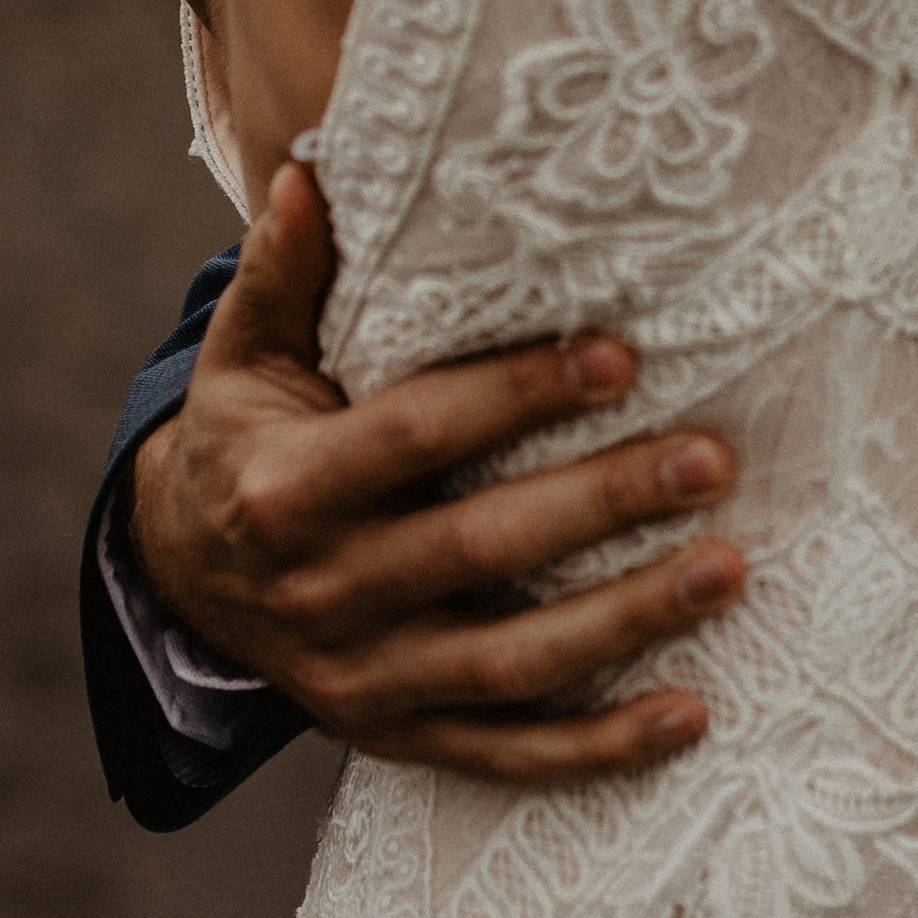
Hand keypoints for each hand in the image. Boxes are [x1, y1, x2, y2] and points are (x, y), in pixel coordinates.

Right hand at [125, 160, 744, 782]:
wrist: (188, 578)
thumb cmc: (249, 434)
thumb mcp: (245, 354)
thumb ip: (283, 269)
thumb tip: (313, 165)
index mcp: (285, 489)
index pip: (418, 437)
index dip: (516, 398)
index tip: (620, 356)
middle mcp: (324, 594)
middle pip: (481, 549)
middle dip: (603, 503)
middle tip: (711, 458)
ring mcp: (363, 681)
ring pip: (510, 662)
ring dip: (627, 621)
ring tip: (730, 568)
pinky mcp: (399, 736)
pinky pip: (506, 752)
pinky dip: (600, 746)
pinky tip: (691, 713)